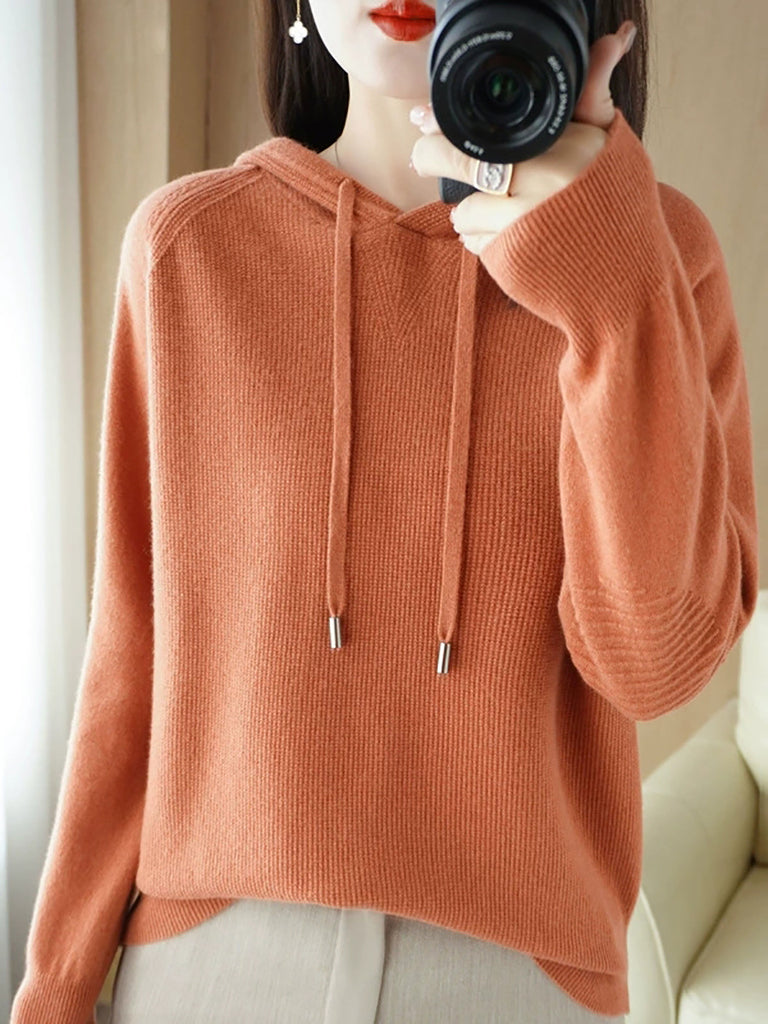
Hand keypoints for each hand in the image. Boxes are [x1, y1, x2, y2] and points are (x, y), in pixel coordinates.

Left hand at [409, 19, 637, 254]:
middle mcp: (536, 187)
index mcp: (558, 150)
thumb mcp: (609, 141)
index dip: (445, 124)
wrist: (626, 271)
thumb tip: (615, 37)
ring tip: (499, 205)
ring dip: (470, 209)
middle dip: (432, 157)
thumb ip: (594, 92)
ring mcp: (519, 228)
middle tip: (425, 156)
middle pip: (459, 165)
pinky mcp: (508, 262)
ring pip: (464, 212)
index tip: (423, 118)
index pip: (484, 130)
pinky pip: (474, 244)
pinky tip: (508, 233)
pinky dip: (483, 238)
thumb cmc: (617, 202)